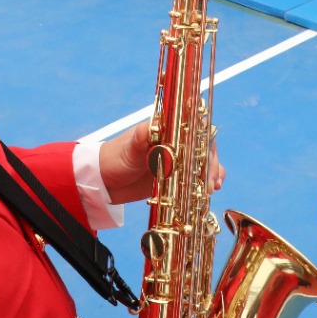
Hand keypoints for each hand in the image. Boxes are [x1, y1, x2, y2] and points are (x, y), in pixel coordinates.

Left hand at [99, 121, 224, 204]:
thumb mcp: (128, 148)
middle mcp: (175, 143)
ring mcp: (177, 160)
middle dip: (211, 162)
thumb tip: (148, 127)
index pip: (193, 128)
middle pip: (203, 147)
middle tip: (210, 180)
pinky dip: (205, 182)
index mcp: (165, 129)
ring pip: (203, 162)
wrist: (104, 182)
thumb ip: (140, 138)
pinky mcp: (175, 177)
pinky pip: (196, 178)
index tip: (207, 155)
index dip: (204, 140)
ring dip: (212, 172)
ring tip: (212, 187)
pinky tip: (210, 190)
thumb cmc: (115, 158)